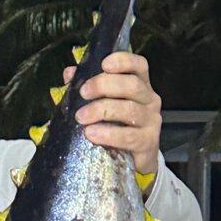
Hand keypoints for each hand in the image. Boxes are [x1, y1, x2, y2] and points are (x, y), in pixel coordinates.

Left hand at [67, 51, 160, 176]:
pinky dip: (108, 134)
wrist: (134, 159)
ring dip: (102, 110)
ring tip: (81, 117)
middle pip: (132, 85)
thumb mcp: (102, 104)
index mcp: (139, 85)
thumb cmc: (116, 126)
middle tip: (83, 93)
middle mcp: (149, 100)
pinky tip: (92, 133)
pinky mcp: (147, 142)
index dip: (124, 61)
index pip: (139, 65)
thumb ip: (87, 87)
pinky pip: (128, 136)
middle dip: (104, 85)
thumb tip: (69, 73)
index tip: (104, 64)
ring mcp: (151, 121)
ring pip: (129, 110)